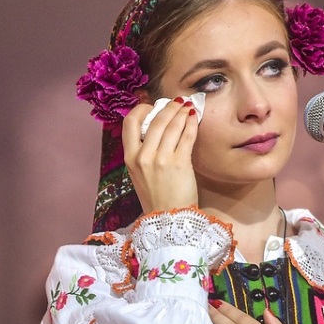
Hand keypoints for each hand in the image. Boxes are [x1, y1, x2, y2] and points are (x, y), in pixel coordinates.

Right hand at [122, 97, 198, 212]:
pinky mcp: (180, 163)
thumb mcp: (139, 175)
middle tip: (177, 102)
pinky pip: (186, 136)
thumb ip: (142, 153)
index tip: (152, 107)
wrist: (169, 221)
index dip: (142, 109)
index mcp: (130, 158)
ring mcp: (161, 160)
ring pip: (172, 125)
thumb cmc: (156, 197)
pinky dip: (191, 124)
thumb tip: (154, 128)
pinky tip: (194, 118)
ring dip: (181, 112)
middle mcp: (143, 156)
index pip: (129, 122)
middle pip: (155, 120)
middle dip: (168, 107)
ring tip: (188, 106)